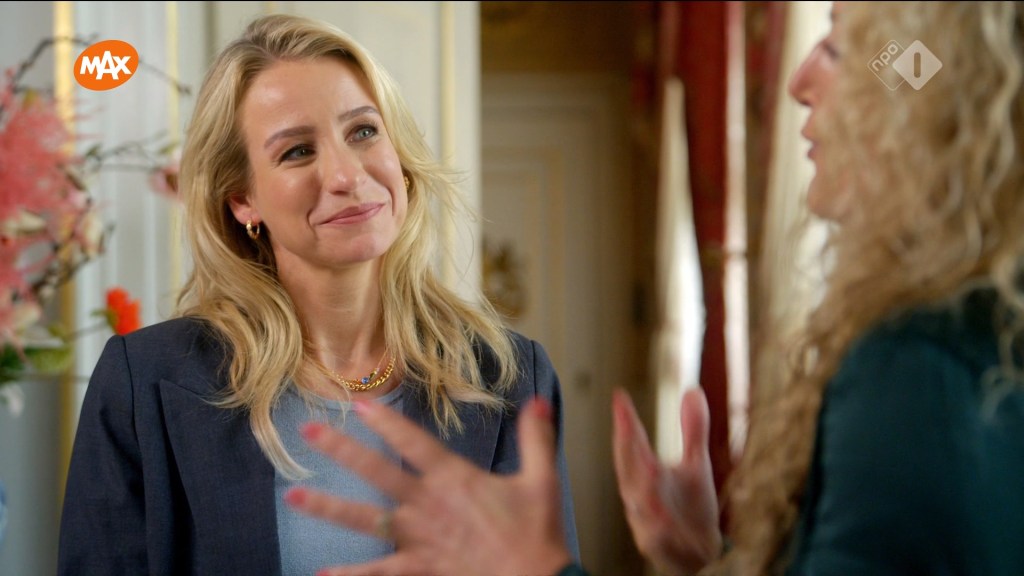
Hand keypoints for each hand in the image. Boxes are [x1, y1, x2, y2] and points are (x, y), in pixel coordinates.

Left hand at [284, 397, 573, 575]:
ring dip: (328, 507)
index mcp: (454, 478)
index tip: (358, 403)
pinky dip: (349, 574)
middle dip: (341, 450)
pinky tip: (322, 573)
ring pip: (365, 519)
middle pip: (376, 471)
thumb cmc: (536, 533)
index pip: (412, 441)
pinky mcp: (419, 567)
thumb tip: (539, 401)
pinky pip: (377, 572)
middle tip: (309, 433)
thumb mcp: (542, 479)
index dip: (384, 420)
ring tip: (293, 498)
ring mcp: (418, 537)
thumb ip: (536, 438)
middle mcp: (427, 503)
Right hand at [611, 387, 721, 575]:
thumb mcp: (696, 464)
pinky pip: (653, 535)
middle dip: (625, 446)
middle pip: (627, 467)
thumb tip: (693, 391)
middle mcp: (640, 493)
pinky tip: (658, 516)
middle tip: (624, 423)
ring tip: (646, 466)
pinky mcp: (657, 543)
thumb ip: (692, 429)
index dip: (624, 421)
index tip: (619, 397)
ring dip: (638, 483)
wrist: (700, 552)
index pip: (630, 442)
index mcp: (645, 472)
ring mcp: (646, 519)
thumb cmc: (691, 507)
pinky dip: (655, 525)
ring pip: (636, 500)